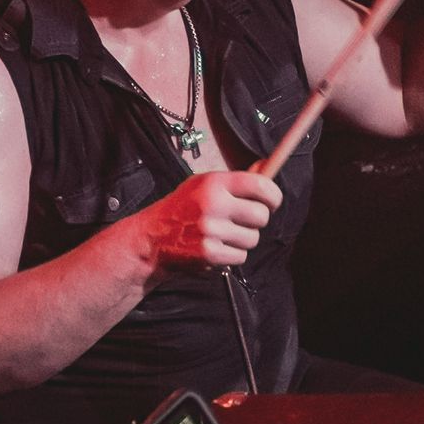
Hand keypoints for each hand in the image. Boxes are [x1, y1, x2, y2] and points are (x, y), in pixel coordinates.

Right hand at [139, 171, 282, 269]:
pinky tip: (216, 248)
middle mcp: (213, 203)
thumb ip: (237, 180)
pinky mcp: (209, 253)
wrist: (150, 239)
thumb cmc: (183, 209)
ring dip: (242, 240)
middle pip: (261, 215)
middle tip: (241, 221)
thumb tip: (267, 166)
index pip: (261, 185)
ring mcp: (210, 229)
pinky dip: (232, 256)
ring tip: (222, 235)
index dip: (273, 196)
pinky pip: (240, 256)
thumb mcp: (204, 185)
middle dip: (256, 221)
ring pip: (253, 239)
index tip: (272, 202)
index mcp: (214, 183)